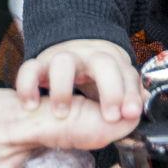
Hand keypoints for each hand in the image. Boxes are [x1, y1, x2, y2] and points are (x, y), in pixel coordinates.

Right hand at [15, 37, 141, 122]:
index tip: (129, 114)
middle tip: (109, 118)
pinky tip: (31, 105)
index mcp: (111, 63)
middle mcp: (88, 58)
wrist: (71, 49)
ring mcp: (62, 58)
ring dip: (63, 89)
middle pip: (103, 63)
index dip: (129, 94)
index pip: (126, 74)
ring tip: (62, 114)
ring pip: (63, 62)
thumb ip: (130, 96)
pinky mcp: (38, 64)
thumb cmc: (97, 75)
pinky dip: (27, 86)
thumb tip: (139, 109)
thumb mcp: (117, 83)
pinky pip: (29, 69)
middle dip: (109, 90)